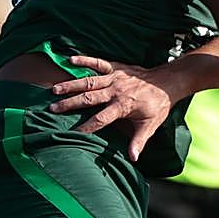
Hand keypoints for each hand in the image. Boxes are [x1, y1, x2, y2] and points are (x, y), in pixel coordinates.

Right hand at [48, 56, 179, 161]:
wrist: (166, 82)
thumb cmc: (157, 106)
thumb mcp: (150, 125)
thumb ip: (139, 141)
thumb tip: (133, 158)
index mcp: (123, 105)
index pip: (101, 119)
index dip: (87, 126)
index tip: (72, 133)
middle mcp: (116, 90)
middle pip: (89, 98)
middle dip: (70, 103)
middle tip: (52, 108)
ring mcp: (115, 78)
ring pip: (89, 81)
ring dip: (71, 85)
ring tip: (54, 90)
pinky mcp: (116, 68)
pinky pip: (98, 63)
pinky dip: (84, 60)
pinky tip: (70, 60)